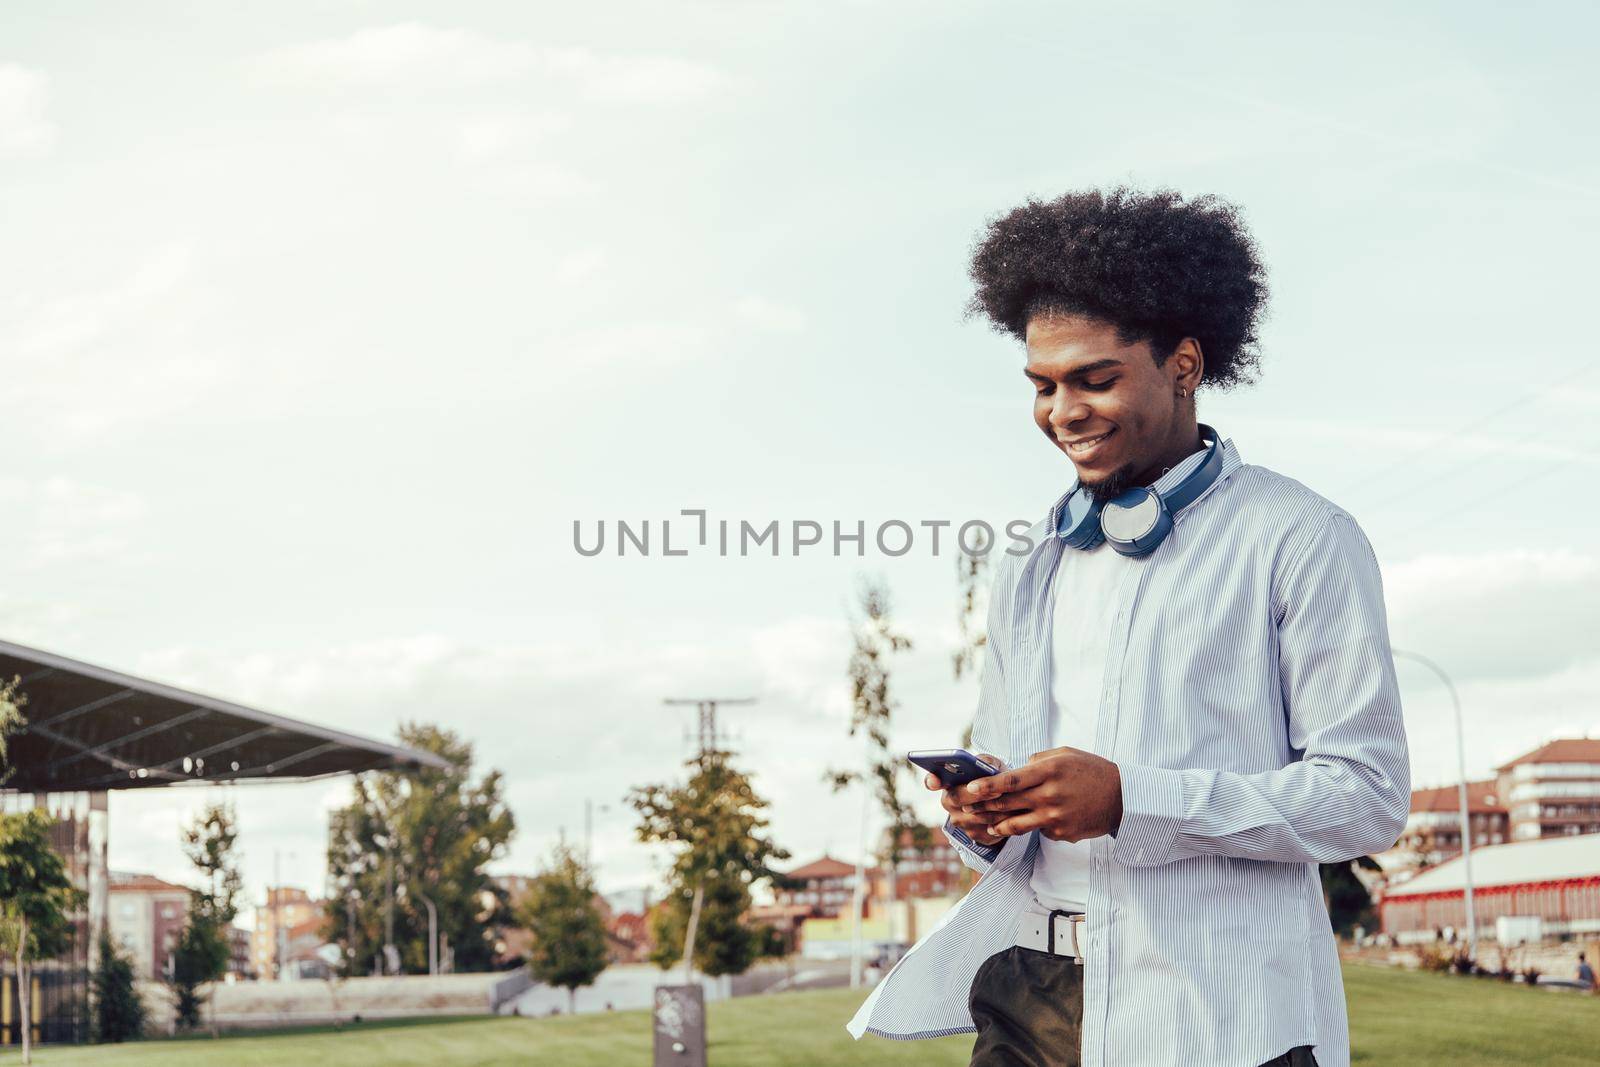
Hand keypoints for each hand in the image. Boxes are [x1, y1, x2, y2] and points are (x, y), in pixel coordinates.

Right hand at [923, 754, 1015, 847]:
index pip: (932, 781)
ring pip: (977, 816)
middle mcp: (949, 802)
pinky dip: (1003, 821)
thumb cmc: (993, 777)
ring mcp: (960, 821)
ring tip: (1013, 800)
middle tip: (996, 790)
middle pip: (957, 798)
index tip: (934, 781)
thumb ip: (985, 761)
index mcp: (947, 782)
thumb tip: (984, 765)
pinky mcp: (975, 835)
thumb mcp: (990, 765)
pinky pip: (989, 829)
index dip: (931, 781)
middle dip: (978, 794)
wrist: (1002, 800)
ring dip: (996, 808)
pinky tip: (1014, 813)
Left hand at [964, 746, 1122, 841]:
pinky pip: (1039, 831)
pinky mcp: (1062, 833)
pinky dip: (1033, 827)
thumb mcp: (1066, 755)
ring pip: (1017, 825)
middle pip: (1008, 804)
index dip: (988, 785)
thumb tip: (1017, 768)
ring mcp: (1056, 818)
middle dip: (984, 806)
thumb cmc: (1092, 771)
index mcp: (1050, 772)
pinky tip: (1033, 823)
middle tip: (967, 808)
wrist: (1122, 798)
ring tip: (989, 826)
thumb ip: (1039, 760)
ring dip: (999, 826)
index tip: (971, 788)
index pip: (1011, 780)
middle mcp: (1050, 795)